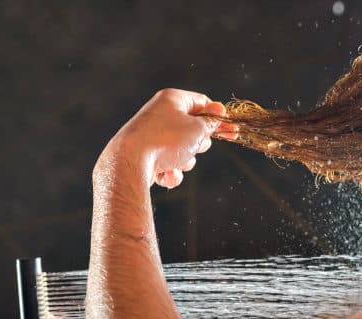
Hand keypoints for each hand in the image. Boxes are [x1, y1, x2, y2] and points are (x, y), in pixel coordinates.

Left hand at [93, 88, 235, 188]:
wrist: (130, 162)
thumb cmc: (165, 140)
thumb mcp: (197, 128)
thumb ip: (211, 122)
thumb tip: (219, 112)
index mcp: (172, 100)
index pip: (202, 103)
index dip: (218, 117)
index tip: (231, 129)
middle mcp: (160, 114)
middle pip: (193, 129)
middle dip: (197, 144)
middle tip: (194, 146)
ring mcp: (152, 135)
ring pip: (182, 150)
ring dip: (184, 161)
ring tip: (175, 162)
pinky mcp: (146, 155)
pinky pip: (169, 164)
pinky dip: (171, 171)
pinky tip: (163, 174)